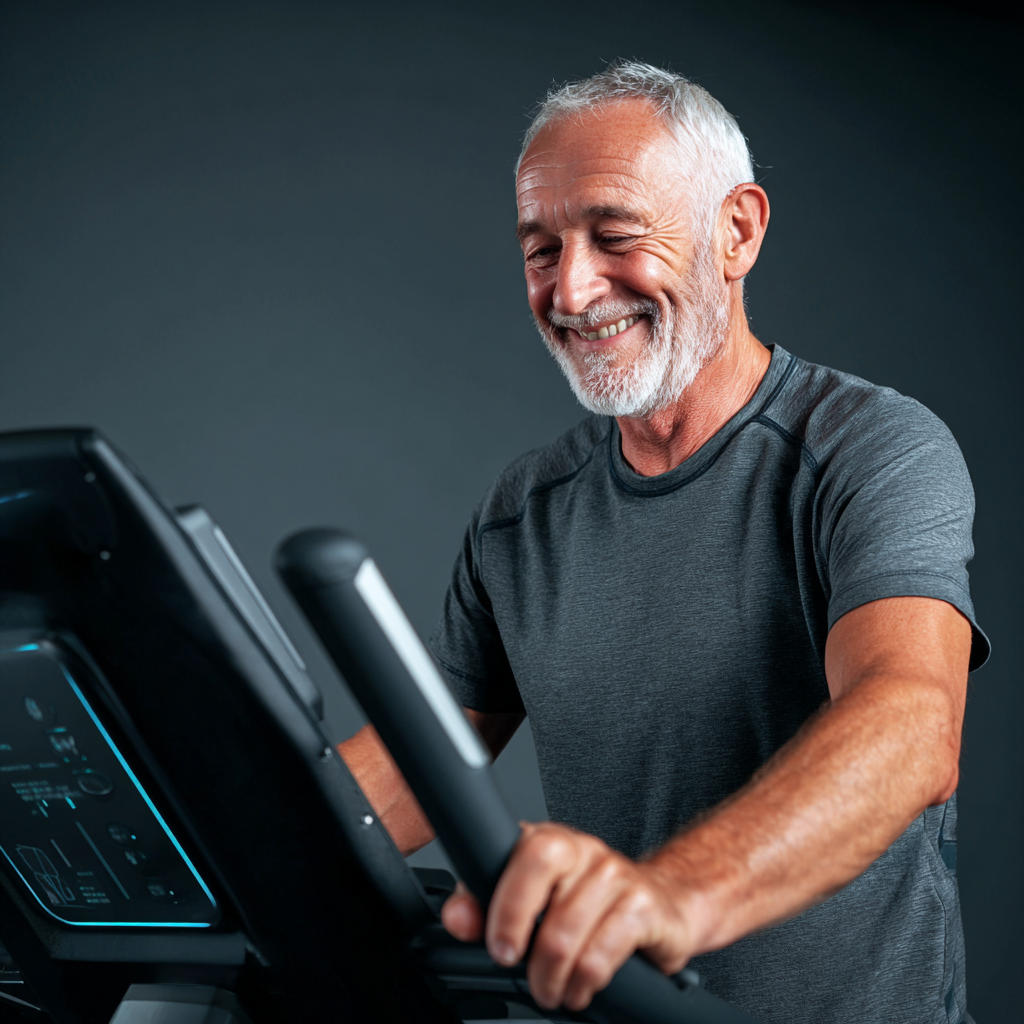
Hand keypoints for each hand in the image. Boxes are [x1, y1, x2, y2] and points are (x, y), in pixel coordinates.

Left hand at [441, 822, 696, 1010]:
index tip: (498, 945)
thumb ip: (484, 902)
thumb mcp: (531, 898)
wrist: (659, 905)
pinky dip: (582, 982)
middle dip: (526, 945)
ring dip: (551, 976)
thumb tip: (457, 917)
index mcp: (550, 840)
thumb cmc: (583, 902)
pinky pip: (601, 953)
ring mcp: (616, 874)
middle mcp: (583, 849)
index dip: (507, 902)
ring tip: (549, 989)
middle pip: (546, 888)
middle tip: (518, 970)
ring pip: (568, 932)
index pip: (527, 852)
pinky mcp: (642, 906)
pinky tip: (578, 988)